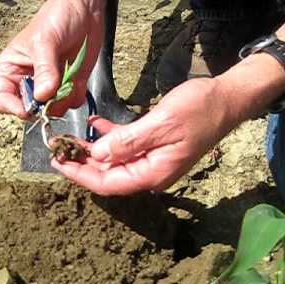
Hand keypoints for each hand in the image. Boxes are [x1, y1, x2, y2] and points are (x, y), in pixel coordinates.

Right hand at [0, 0, 104, 118]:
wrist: (83, 11)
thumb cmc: (56, 18)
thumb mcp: (45, 42)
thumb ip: (44, 70)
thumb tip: (42, 96)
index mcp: (11, 70)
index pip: (1, 100)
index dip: (13, 108)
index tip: (30, 107)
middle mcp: (28, 82)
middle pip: (29, 111)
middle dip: (44, 105)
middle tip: (55, 90)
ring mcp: (49, 87)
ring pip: (52, 111)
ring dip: (63, 99)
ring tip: (68, 78)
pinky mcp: (68, 88)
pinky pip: (71, 104)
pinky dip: (76, 94)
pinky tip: (77, 77)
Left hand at [51, 78, 239, 194]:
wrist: (227, 99)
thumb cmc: (199, 109)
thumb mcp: (160, 124)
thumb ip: (127, 142)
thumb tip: (98, 156)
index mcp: (153, 173)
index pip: (108, 183)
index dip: (81, 175)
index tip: (58, 163)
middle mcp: (151, 172)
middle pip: (108, 175)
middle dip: (82, 163)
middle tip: (57, 150)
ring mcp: (152, 160)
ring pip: (114, 161)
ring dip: (92, 150)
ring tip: (69, 139)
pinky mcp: (154, 146)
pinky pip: (126, 146)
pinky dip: (109, 137)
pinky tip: (95, 125)